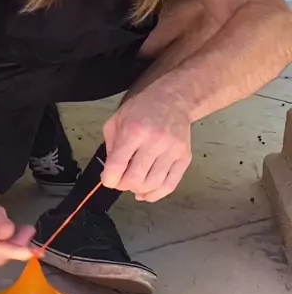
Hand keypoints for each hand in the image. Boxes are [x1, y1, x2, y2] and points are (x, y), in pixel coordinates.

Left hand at [101, 87, 191, 201]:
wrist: (173, 99)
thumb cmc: (142, 109)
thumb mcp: (116, 121)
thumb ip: (111, 147)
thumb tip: (110, 173)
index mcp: (134, 131)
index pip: (117, 167)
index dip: (109, 179)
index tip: (108, 179)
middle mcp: (155, 141)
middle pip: (135, 179)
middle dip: (123, 185)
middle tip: (121, 180)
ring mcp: (172, 150)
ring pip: (152, 185)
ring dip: (138, 190)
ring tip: (134, 182)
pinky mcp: (185, 157)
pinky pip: (170, 186)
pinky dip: (156, 195)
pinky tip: (146, 193)